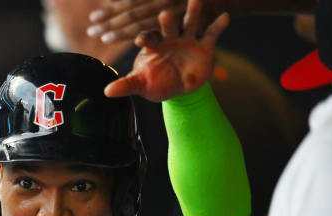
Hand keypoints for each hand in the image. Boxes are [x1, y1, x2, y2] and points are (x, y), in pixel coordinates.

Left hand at [104, 0, 228, 100]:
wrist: (177, 86)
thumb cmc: (155, 81)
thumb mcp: (141, 85)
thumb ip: (126, 85)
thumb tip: (106, 91)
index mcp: (152, 44)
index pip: (147, 39)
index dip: (145, 39)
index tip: (140, 41)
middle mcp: (170, 37)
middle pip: (168, 26)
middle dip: (167, 21)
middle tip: (164, 14)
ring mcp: (188, 38)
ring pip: (190, 22)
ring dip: (193, 11)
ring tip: (196, 0)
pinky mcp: (204, 45)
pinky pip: (211, 33)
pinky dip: (218, 25)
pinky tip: (224, 16)